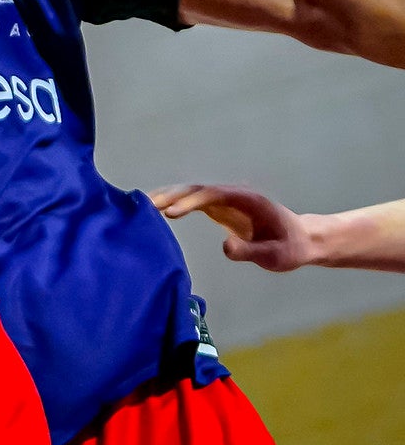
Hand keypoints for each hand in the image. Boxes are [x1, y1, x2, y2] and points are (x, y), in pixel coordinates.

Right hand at [149, 183, 313, 270]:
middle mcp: (233, 194)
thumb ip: (250, 251)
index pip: (213, 195)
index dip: (191, 201)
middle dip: (171, 195)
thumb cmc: (289, 248)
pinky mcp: (219, 208)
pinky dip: (174, 203)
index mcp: (247, 200)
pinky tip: (156, 210)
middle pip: (196, 189)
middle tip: (145, 205)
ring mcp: (225, 200)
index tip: (171, 212)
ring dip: (168, 196)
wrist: (302, 240)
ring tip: (142, 205)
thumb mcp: (274, 255)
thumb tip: (224, 246)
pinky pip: (192, 201)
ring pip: (191, 192)